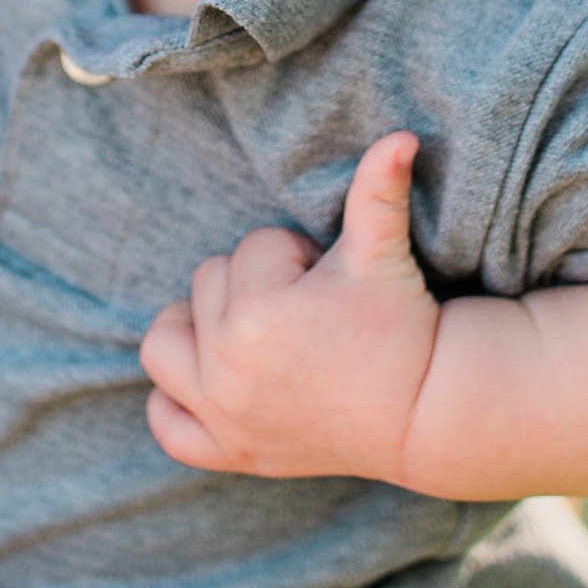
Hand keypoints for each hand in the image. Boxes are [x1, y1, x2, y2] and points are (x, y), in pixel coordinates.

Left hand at [139, 133, 442, 481]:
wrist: (424, 412)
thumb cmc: (402, 326)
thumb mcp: (383, 257)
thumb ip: (378, 190)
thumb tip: (400, 135)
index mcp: (256, 314)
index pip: (251, 248)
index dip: (296, 259)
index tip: (330, 288)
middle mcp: (225, 368)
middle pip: (205, 286)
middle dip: (253, 289)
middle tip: (307, 314)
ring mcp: (221, 415)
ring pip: (163, 343)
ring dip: (195, 329)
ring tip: (253, 333)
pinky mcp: (227, 452)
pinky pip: (165, 422)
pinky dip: (176, 402)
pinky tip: (217, 381)